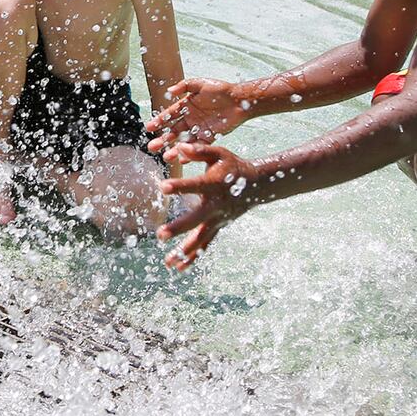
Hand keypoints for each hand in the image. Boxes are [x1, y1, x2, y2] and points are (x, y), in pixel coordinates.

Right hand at [145, 77, 252, 152]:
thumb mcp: (201, 84)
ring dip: (174, 149)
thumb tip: (169, 91)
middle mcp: (190, 118)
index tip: (148, 128)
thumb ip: (184, 86)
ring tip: (166, 157)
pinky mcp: (209, 136)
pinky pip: (198, 146)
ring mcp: (199, 128)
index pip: (169, 115)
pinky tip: (183, 159)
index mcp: (186, 106)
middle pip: (173, 131)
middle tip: (152, 147)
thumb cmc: (220, 89)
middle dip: (163, 139)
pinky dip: (191, 153)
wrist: (240, 100)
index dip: (159, 121)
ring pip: (184, 141)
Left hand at [157, 143, 257, 269]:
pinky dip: (193, 257)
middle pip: (195, 219)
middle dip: (178, 228)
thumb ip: (199, 150)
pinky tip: (178, 267)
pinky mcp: (218, 228)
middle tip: (160, 234)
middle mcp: (216, 205)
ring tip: (167, 262)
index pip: (195, 185)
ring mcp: (218, 220)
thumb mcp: (219, 153)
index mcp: (214, 185)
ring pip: (201, 239)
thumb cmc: (232, 166)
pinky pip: (205, 245)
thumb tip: (179, 147)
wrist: (256, 185)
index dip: (180, 186)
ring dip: (184, 251)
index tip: (162, 187)